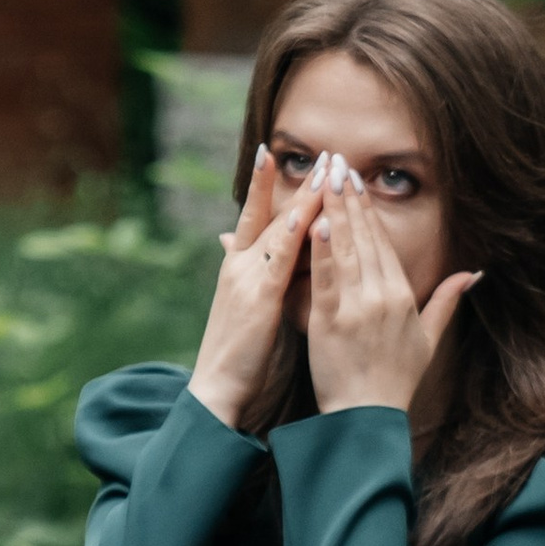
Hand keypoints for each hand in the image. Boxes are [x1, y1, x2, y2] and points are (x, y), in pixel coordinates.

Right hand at [188, 148, 327, 428]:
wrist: (219, 393)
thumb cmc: (244, 359)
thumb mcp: (257, 311)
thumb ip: (269, 283)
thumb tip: (285, 266)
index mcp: (240, 269)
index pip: (256, 218)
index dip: (267, 186)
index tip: (279, 155)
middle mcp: (239, 265)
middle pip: (267, 212)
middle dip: (294, 181)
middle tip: (325, 152)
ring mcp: (246, 278)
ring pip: (278, 228)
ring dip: (303, 196)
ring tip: (326, 169)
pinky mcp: (257, 298)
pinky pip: (279, 258)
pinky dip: (295, 233)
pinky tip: (312, 213)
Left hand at [304, 153, 481, 415]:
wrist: (367, 418)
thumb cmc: (395, 382)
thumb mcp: (429, 340)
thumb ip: (448, 301)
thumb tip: (475, 274)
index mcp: (403, 295)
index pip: (383, 241)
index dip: (369, 208)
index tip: (356, 179)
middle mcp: (383, 296)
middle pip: (365, 236)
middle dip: (349, 196)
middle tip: (336, 161)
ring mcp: (358, 307)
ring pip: (345, 249)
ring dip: (333, 210)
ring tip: (323, 177)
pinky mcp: (332, 322)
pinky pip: (326, 278)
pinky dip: (321, 250)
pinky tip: (314, 221)